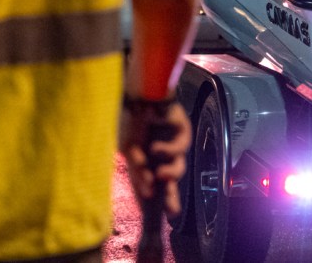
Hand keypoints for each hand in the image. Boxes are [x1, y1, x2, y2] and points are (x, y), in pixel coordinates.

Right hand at [119, 99, 191, 216]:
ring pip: (179, 168)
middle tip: (172, 211)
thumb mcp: (129, 149)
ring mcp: (173, 144)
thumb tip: (150, 189)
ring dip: (170, 174)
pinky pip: (179, 149)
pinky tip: (156, 148)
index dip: (161, 200)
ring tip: (160, 175)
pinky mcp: (182, 132)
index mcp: (148, 160)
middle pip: (172, 181)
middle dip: (172, 197)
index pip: (156, 184)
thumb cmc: (131, 120)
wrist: (139, 94)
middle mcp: (162, 155)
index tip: (166, 217)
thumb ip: (139, 169)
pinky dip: (167, 152)